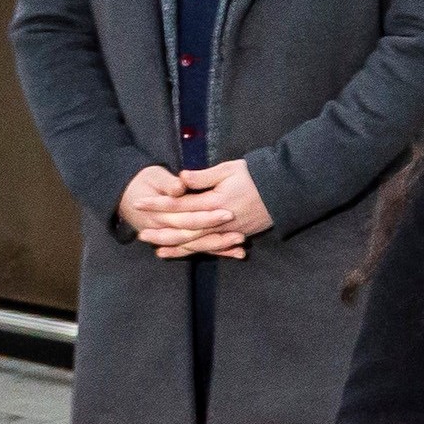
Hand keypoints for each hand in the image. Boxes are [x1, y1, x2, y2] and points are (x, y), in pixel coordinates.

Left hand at [119, 161, 260, 259]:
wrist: (284, 191)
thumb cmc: (255, 176)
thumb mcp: (228, 170)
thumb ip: (203, 177)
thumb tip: (180, 179)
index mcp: (213, 202)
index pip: (179, 204)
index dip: (157, 204)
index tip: (139, 202)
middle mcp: (218, 221)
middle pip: (183, 230)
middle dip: (161, 232)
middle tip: (140, 234)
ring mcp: (227, 231)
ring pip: (196, 243)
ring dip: (176, 247)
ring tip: (157, 249)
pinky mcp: (235, 235)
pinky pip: (212, 248)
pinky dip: (197, 252)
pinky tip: (185, 253)